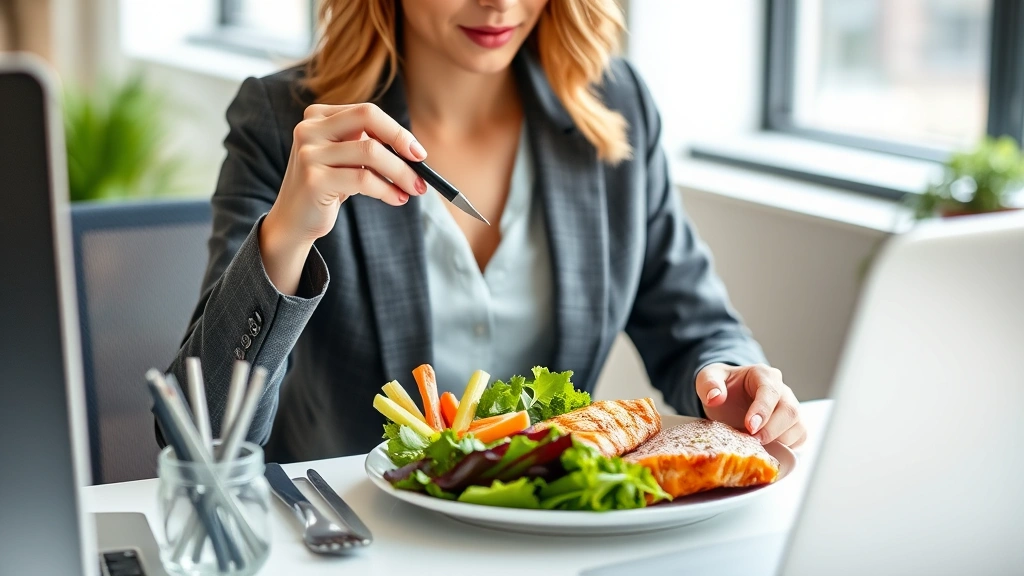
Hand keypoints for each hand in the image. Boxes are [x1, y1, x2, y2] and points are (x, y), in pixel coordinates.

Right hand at [260, 103, 427, 293]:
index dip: (397, 131)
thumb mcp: (346, 159)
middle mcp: (309, 128)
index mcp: (318, 116)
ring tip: (413, 189)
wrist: (294, 220)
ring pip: (370, 152)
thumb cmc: (328, 187)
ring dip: (400, 173)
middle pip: (368, 118)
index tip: (418, 153)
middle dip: (401, 142)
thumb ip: (369, 145)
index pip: (367, 112)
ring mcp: (308, 152)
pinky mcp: (313, 179)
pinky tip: (396, 199)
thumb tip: (414, 152)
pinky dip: (386, 190)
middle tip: (421, 167)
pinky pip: (363, 179)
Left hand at [695, 363, 805, 447]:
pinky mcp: (793, 427)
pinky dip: (786, 449)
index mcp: (764, 375)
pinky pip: (800, 439)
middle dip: (771, 430)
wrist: (728, 397)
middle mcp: (783, 391)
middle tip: (752, 442)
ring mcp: (791, 409)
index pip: (770, 391)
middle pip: (790, 411)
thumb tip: (715, 397)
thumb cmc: (722, 386)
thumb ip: (708, 383)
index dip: (762, 410)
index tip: (750, 427)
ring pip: (798, 427)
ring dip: (778, 441)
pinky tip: (766, 451)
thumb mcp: (708, 378)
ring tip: (755, 446)